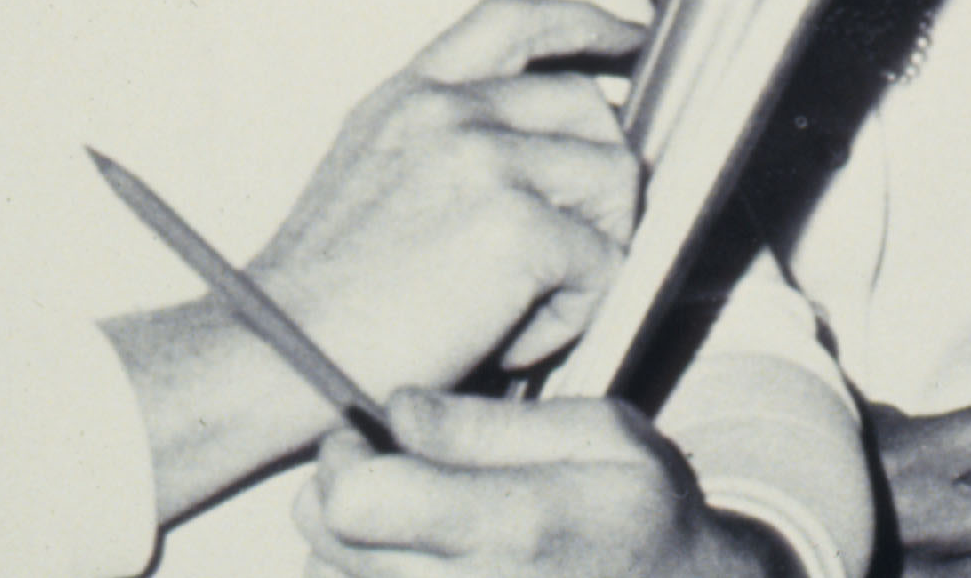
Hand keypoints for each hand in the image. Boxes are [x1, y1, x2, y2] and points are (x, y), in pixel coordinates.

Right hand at [252, 0, 644, 396]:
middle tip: (562, 257)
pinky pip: (604, 263)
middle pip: (590, 112)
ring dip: (591, 252)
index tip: (630, 44)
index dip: (585, 26)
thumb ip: (446, 140)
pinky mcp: (515, 226)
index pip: (515, 23)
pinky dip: (575, 313)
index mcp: (410, 98)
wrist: (272, 362)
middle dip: (600, 184)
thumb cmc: (323, 300)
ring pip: (614, 182)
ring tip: (524, 306)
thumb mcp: (368, 175)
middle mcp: (447, 113)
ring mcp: (484, 161)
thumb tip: (547, 141)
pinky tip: (512, 339)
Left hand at [294, 389, 790, 576]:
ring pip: (327, 575)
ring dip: (343, 537)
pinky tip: (406, 552)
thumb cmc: (643, 513)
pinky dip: (360, 572)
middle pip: (327, 540)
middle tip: (380, 462)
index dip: (344, 458)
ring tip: (397, 509)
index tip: (366, 435)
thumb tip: (398, 410)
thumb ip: (492, 423)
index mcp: (514, 525)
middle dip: (336, 488)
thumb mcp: (600, 434)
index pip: (360, 501)